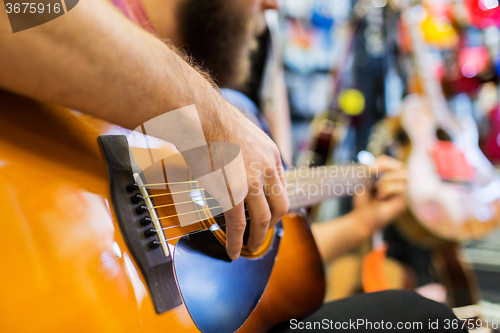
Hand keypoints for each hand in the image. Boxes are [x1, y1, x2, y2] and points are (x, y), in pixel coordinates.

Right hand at [202, 99, 288, 259]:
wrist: (202, 116)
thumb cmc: (214, 121)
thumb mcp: (244, 132)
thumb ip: (249, 150)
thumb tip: (240, 158)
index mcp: (271, 155)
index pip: (282, 186)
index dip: (276, 203)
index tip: (269, 212)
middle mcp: (267, 170)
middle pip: (280, 206)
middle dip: (273, 223)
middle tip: (263, 232)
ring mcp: (251, 183)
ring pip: (263, 219)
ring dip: (258, 238)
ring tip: (251, 247)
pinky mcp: (233, 193)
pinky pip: (238, 225)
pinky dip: (237, 241)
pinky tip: (234, 251)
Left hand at [354, 155, 407, 233]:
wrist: (363, 216)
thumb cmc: (364, 200)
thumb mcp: (363, 181)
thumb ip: (367, 168)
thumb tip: (370, 161)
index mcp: (389, 175)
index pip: (389, 161)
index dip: (381, 161)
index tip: (369, 167)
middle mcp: (399, 182)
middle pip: (400, 165)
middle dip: (385, 166)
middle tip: (372, 171)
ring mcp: (404, 191)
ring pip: (404, 175)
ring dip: (387, 179)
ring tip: (378, 188)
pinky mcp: (406, 200)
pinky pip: (402, 187)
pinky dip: (388, 189)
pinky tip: (381, 197)